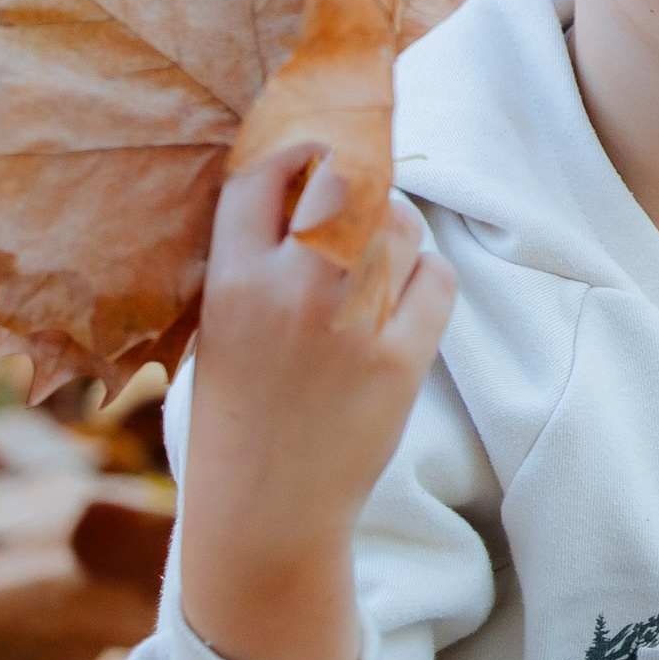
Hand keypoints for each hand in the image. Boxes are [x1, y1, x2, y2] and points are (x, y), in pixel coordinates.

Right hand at [177, 143, 454, 659]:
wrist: (267, 510)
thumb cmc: (240, 413)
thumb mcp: (221, 326)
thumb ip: (254, 259)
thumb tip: (309, 184)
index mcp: (232, 281)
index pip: (263, 174)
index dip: (296, 150)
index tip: (314, 153)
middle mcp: (291, 293)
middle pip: (345, 183)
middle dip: (359, 178)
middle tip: (362, 193)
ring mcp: (348, 326)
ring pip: (400, 226)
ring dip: (399, 228)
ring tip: (383, 254)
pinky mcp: (398, 361)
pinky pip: (437, 279)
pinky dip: (430, 276)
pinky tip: (411, 293)